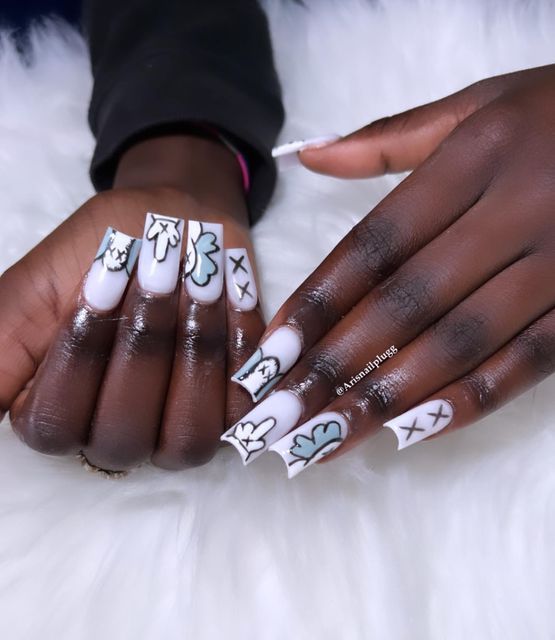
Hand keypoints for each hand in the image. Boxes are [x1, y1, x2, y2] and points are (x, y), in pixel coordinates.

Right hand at [1, 134, 263, 471]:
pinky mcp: (233, 410)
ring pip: (187, 435)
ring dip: (193, 354)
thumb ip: (1, 347)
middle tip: (157, 272)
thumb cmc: (106, 252)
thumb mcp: (37, 288)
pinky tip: (231, 291)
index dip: (79, 359)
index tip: (101, 282)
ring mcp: (179, 429)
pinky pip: (242, 405)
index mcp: (61, 411)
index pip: (54, 425)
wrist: (178, 225)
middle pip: (123, 434)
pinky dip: (239, 346)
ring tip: (199, 280)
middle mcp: (119, 433)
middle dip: (140, 348)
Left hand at [222, 64, 554, 475]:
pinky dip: (470, 400)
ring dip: (387, 398)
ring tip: (326, 440)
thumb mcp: (474, 107)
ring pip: (459, 343)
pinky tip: (412, 432)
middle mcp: (515, 212)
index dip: (318, 303)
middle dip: (335, 366)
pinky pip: (528, 362)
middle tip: (279, 418)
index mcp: (474, 158)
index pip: (375, 245)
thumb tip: (308, 155)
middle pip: (405, 304)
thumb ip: (387, 139)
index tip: (270, 354)